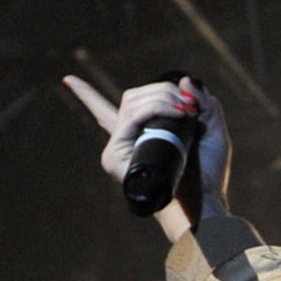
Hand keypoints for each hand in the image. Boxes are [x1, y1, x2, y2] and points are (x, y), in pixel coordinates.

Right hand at [62, 73, 231, 244]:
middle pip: (132, 98)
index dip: (86, 95)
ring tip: (188, 111)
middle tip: (190, 105)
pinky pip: (132, 117)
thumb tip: (184, 79)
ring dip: (163, 99)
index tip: (67, 80)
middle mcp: (124, 141)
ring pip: (132, 103)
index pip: (106, 111)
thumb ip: (203, 105)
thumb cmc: (209, 172)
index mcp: (140, 137)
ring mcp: (118, 147)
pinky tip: (178, 113)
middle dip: (163, 92)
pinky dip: (156, 109)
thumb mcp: (212, 132)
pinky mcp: (117, 153)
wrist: (204, 201)